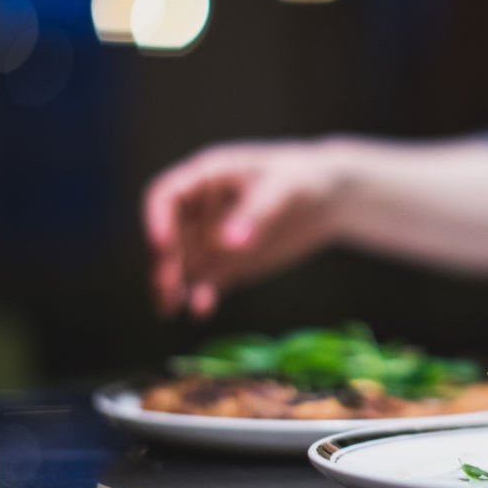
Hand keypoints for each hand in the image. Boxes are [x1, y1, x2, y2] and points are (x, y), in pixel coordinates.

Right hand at [144, 140, 350, 317]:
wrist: (330, 198)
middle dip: (164, 263)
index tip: (161, 247)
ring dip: (173, 286)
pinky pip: (207, 282)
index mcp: (207, 177)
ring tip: (169, 310)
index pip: (167, 196)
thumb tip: (228, 243)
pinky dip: (201, 296)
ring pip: (182, 265)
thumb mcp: (284, 189)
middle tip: (165, 290)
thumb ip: (256, 214)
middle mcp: (202, 209)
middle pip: (170, 237)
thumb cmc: (306, 178)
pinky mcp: (231, 263)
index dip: (157, 220)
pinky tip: (201, 310)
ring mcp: (214, 238)